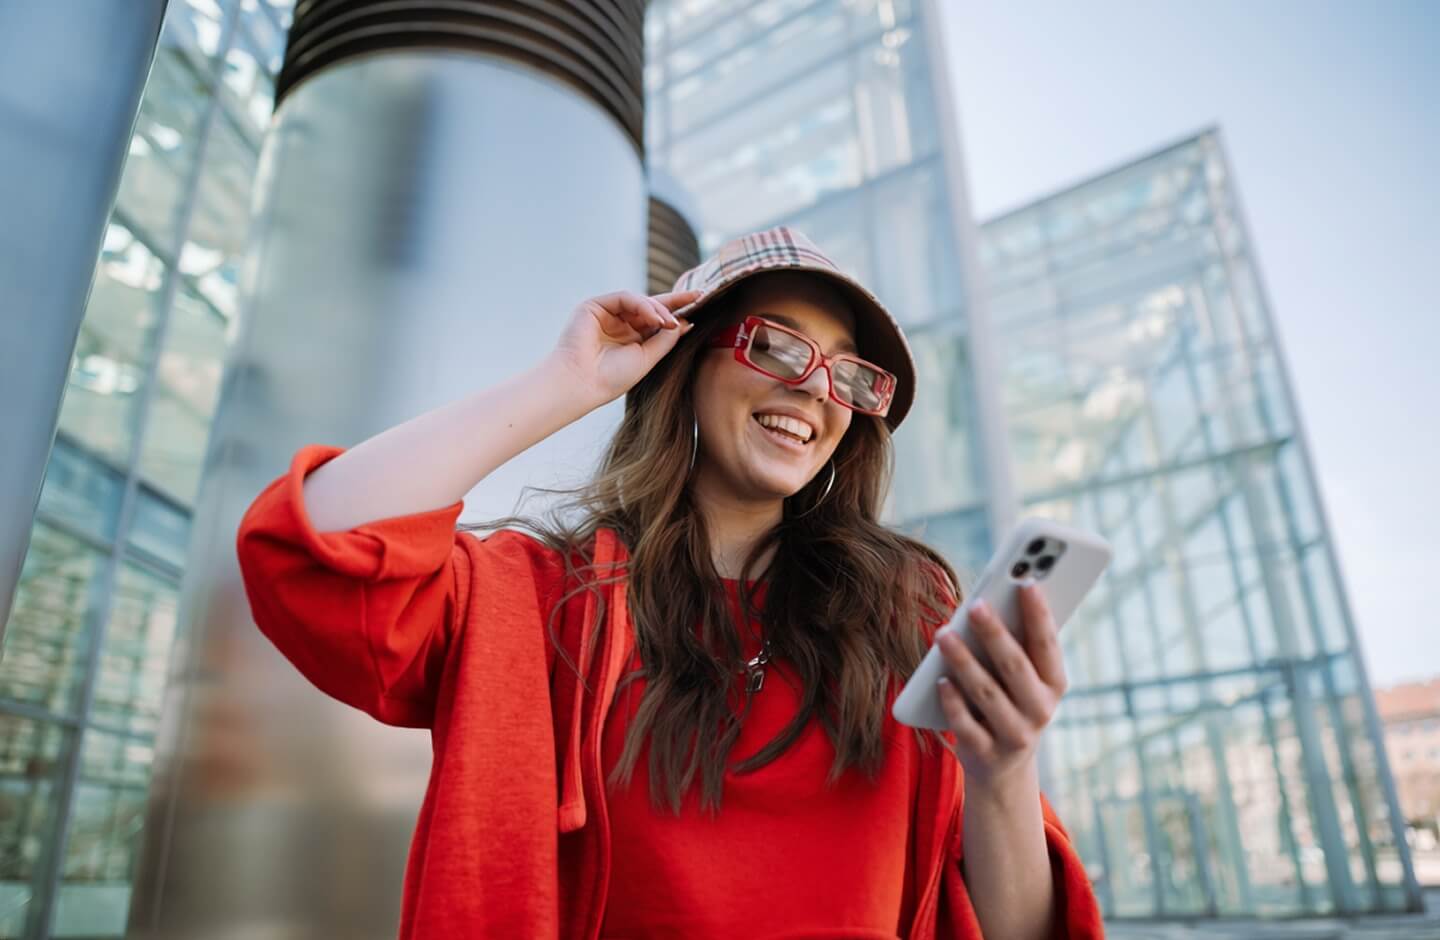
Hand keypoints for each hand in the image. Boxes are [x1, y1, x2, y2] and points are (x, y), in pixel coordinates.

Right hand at [549, 289, 705, 407]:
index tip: (702, 303)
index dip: (678, 311)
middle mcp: (620, 324)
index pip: (658, 320)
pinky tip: (654, 317)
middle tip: (699, 296)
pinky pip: (625, 297)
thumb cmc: (612, 378)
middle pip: (652, 306)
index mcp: (632, 339)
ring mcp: (607, 313)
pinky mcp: (595, 305)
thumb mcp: (648, 358)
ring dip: (658, 309)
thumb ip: (665, 339)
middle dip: (675, 301)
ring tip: (669, 322)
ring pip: (640, 301)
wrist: (582, 383)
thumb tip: (685, 322)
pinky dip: (642, 305)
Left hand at [935, 582, 1067, 793]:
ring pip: (987, 693)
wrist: (1002, 769)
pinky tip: (939, 680)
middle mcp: (1041, 711)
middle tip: (975, 604)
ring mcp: (1015, 736)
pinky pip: (966, 725)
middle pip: (1016, 666)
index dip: (1039, 614)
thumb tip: (990, 601)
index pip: (1047, 645)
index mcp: (1054, 685)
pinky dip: (953, 701)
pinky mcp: (987, 754)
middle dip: (995, 633)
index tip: (1027, 581)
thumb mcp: (1021, 679)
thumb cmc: (1009, 702)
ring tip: (943, 635)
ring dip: (964, 661)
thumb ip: (1014, 645)